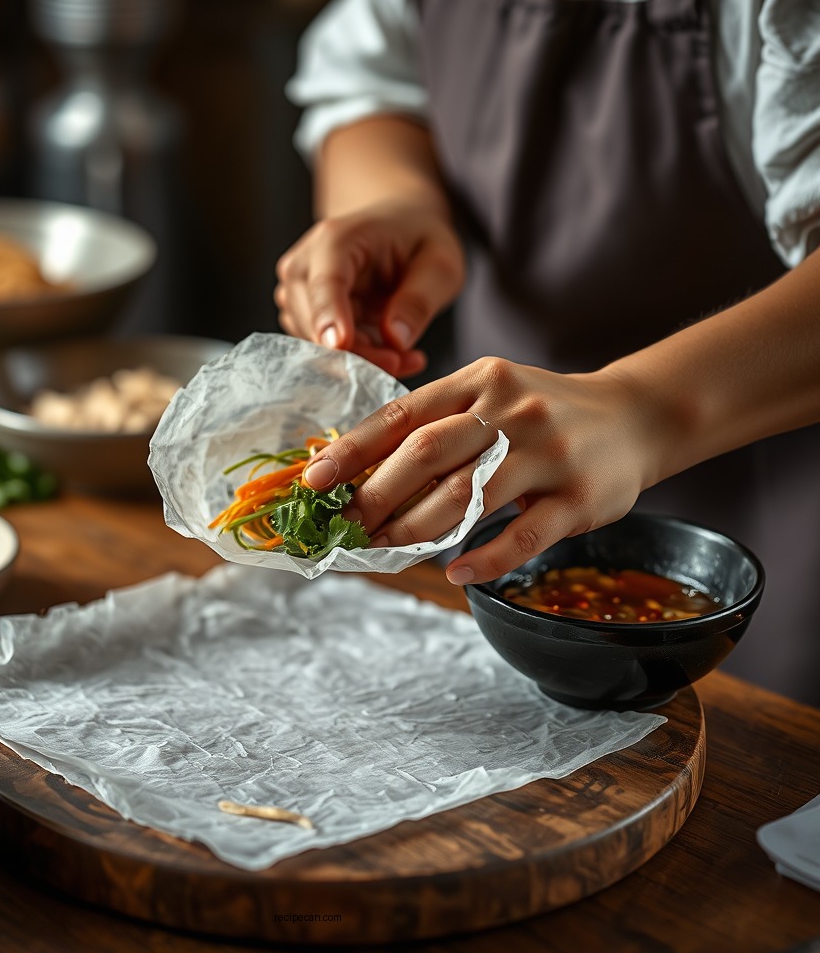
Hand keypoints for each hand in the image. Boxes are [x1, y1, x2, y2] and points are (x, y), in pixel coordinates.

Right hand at [274, 198, 464, 378]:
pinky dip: (358, 358)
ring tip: (406, 354)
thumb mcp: (440, 264)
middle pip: (317, 323)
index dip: (330, 317)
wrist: (398, 229)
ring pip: (317, 344)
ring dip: (363, 359)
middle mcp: (304, 265)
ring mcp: (296, 292)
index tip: (342, 345)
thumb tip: (395, 340)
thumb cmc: (418, 240)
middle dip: (361, 352)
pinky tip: (389, 351)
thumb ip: (419, 301)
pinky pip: (322, 351)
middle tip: (408, 359)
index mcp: (337, 240)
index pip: (325, 284)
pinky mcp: (300, 315)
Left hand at [300, 357, 663, 583]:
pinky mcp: (579, 498)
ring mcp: (548, 453)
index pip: (404, 414)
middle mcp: (512, 410)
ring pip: (467, 496)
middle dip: (376, 494)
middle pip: (426, 453)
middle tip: (346, 525)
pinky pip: (523, 535)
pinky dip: (483, 558)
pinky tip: (454, 572)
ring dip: (416, 529)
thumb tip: (363, 467)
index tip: (315, 478)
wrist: (636, 416)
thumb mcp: (492, 394)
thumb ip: (439, 421)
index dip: (355, 448)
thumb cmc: (545, 411)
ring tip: (384, 549)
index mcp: (481, 381)